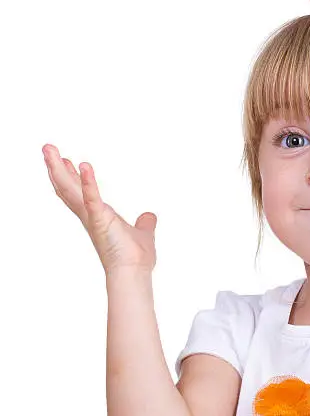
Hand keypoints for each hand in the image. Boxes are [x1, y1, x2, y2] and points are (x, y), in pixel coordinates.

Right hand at [43, 144, 157, 274]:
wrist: (135, 273)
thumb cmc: (136, 258)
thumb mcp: (142, 233)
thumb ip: (145, 224)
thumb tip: (149, 217)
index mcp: (99, 217)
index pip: (79, 193)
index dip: (72, 177)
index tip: (67, 161)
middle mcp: (90, 216)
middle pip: (67, 188)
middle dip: (56, 168)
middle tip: (48, 148)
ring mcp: (93, 217)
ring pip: (70, 190)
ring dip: (59, 169)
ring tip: (50, 149)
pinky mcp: (100, 220)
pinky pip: (92, 198)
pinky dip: (88, 182)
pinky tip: (84, 165)